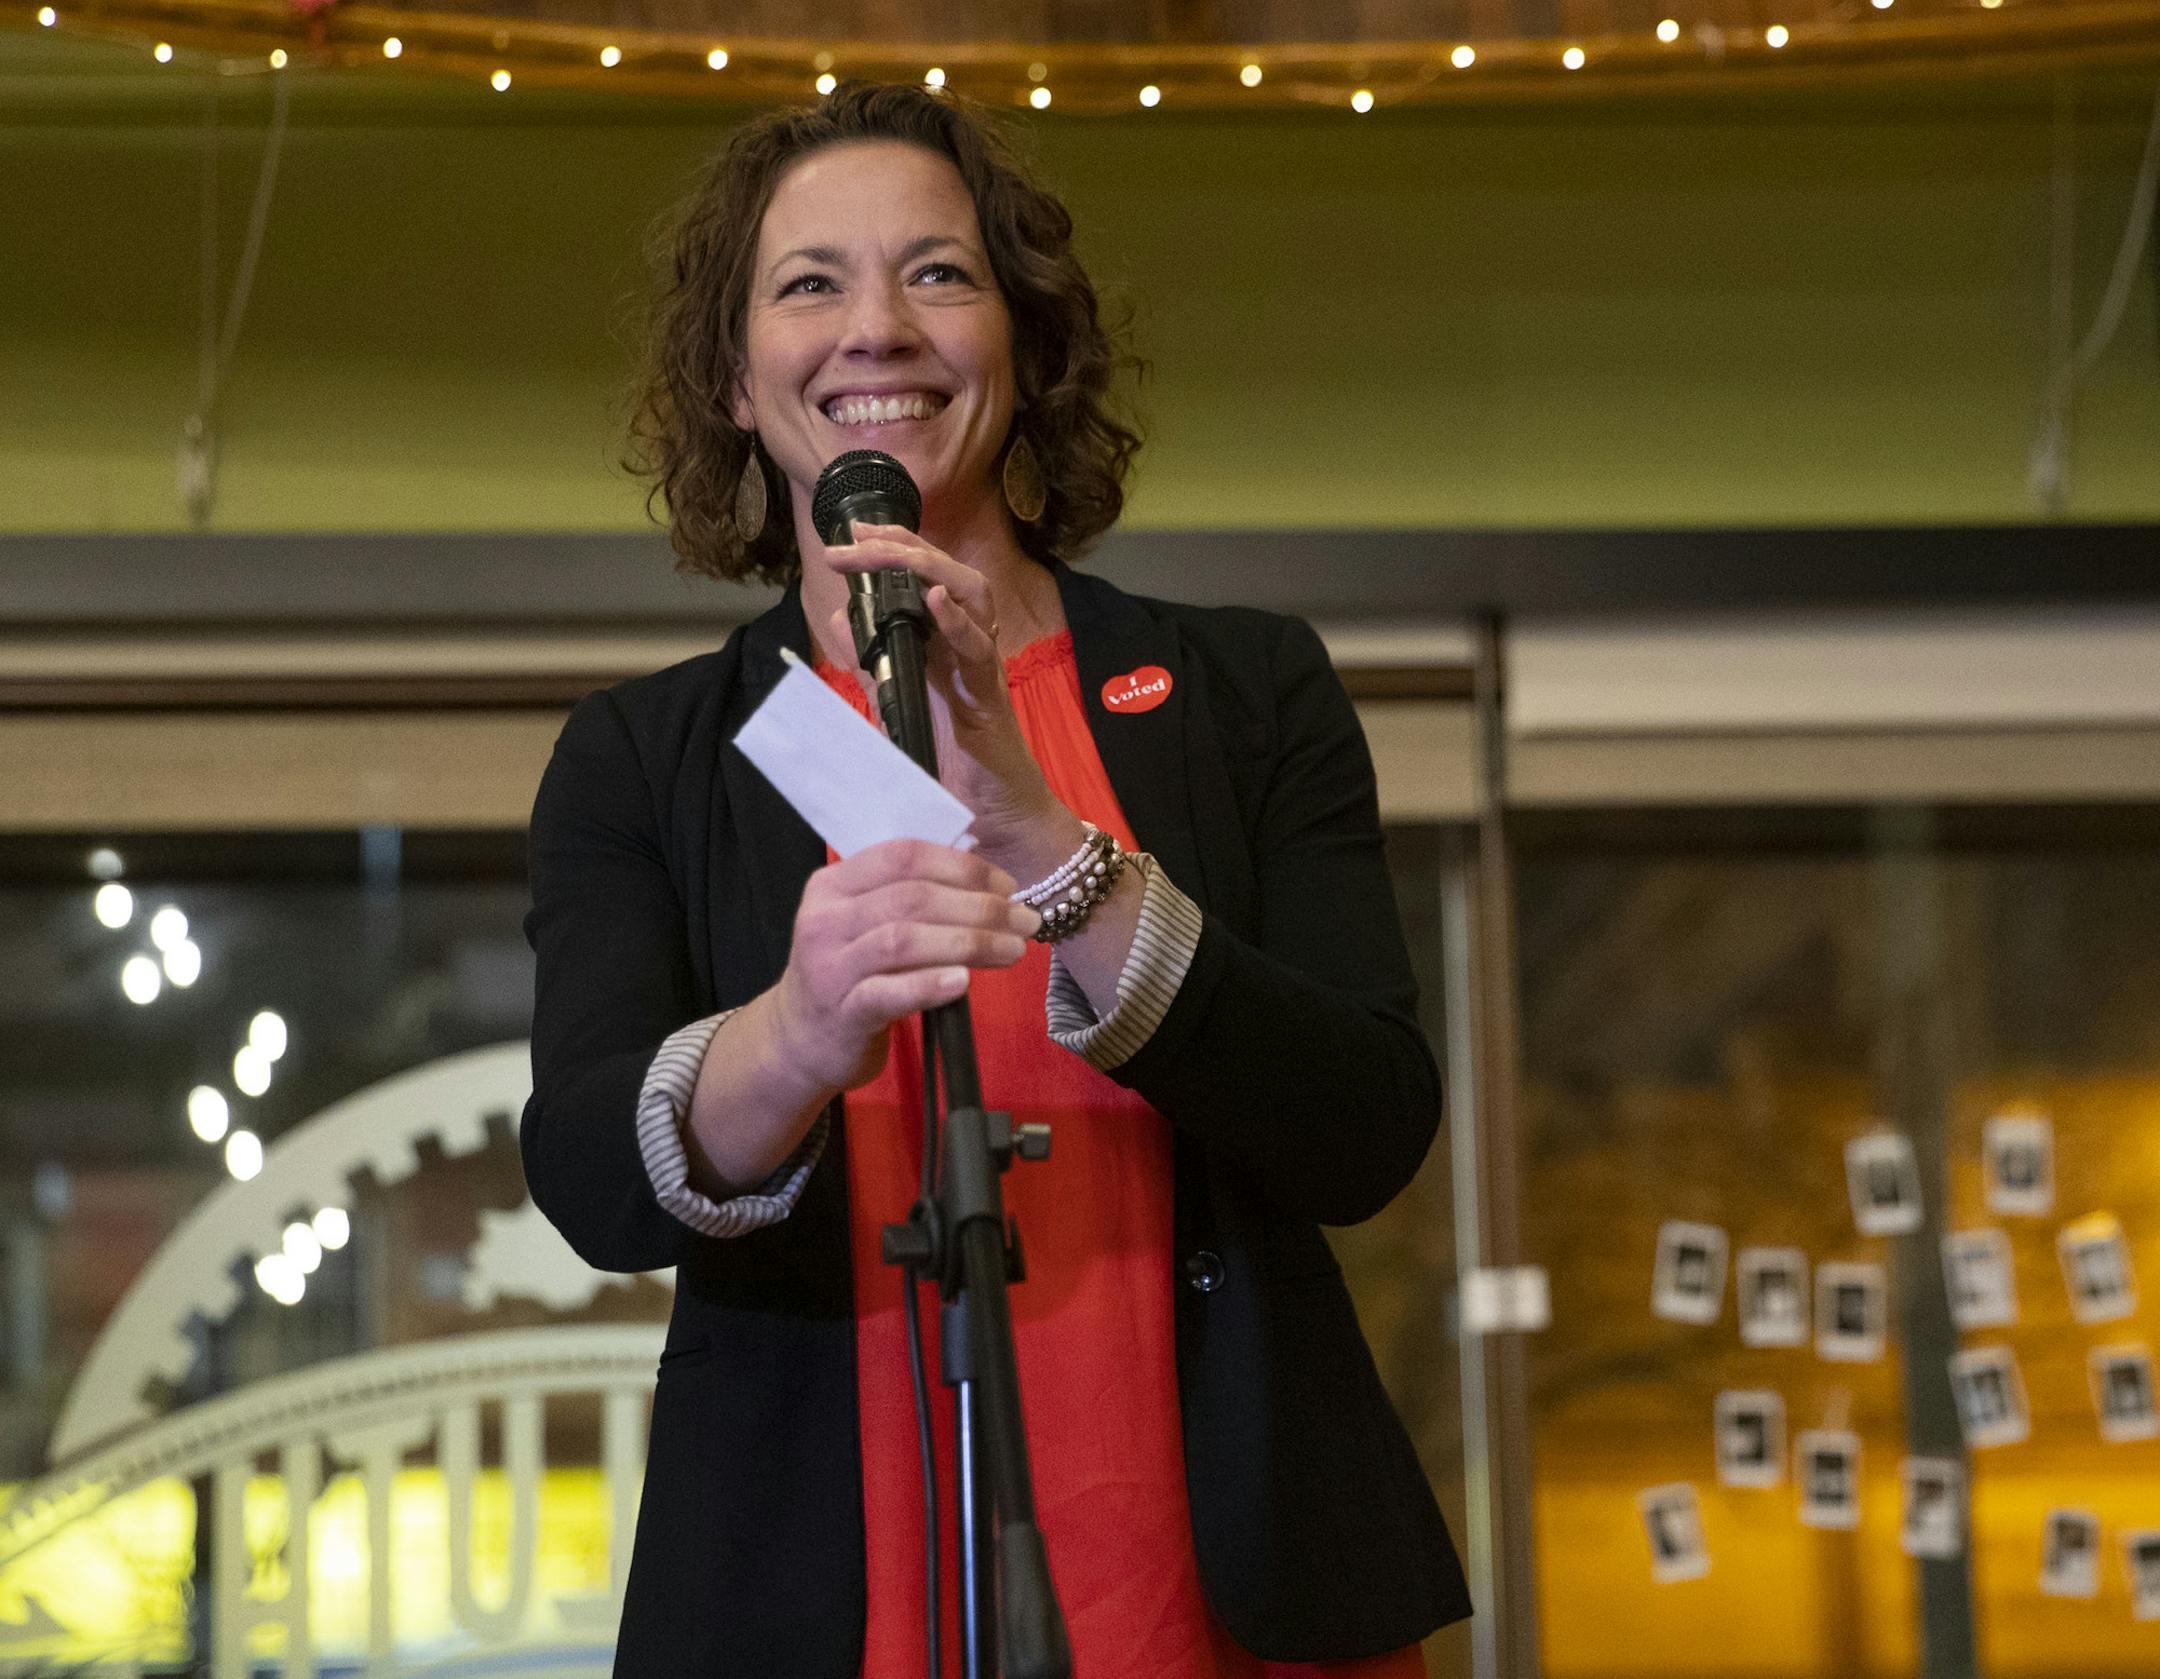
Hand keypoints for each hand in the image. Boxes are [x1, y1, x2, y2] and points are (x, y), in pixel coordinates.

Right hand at [769, 839, 1041, 1092]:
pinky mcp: (842, 1013)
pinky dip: (930, 984)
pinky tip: (964, 982)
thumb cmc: (849, 975)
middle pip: (911, 897)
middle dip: (979, 906)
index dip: (962, 866)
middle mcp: (825, 919)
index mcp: (833, 884)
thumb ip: (907, 896)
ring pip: (904, 940)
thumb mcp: (863, 923)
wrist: (800, 1042)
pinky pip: (889, 993)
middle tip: (1025, 920)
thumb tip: (987, 879)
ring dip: (969, 942)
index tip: (1007, 884)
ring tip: (1013, 950)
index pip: (902, 855)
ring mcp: (829, 967)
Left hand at [823, 525, 1061, 866]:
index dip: (892, 549)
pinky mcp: (990, 698)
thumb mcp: (898, 706)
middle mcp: (966, 647)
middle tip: (854, 537)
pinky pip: (979, 650)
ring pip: (971, 596)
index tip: (852, 533)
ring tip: (890, 554)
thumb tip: (844, 619)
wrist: (996, 821)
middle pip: (947, 573)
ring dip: (929, 569)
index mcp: (943, 646)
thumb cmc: (953, 768)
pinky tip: (936, 599)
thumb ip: (874, 665)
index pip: (923, 579)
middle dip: (901, 547)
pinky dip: (958, 621)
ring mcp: (981, 669)